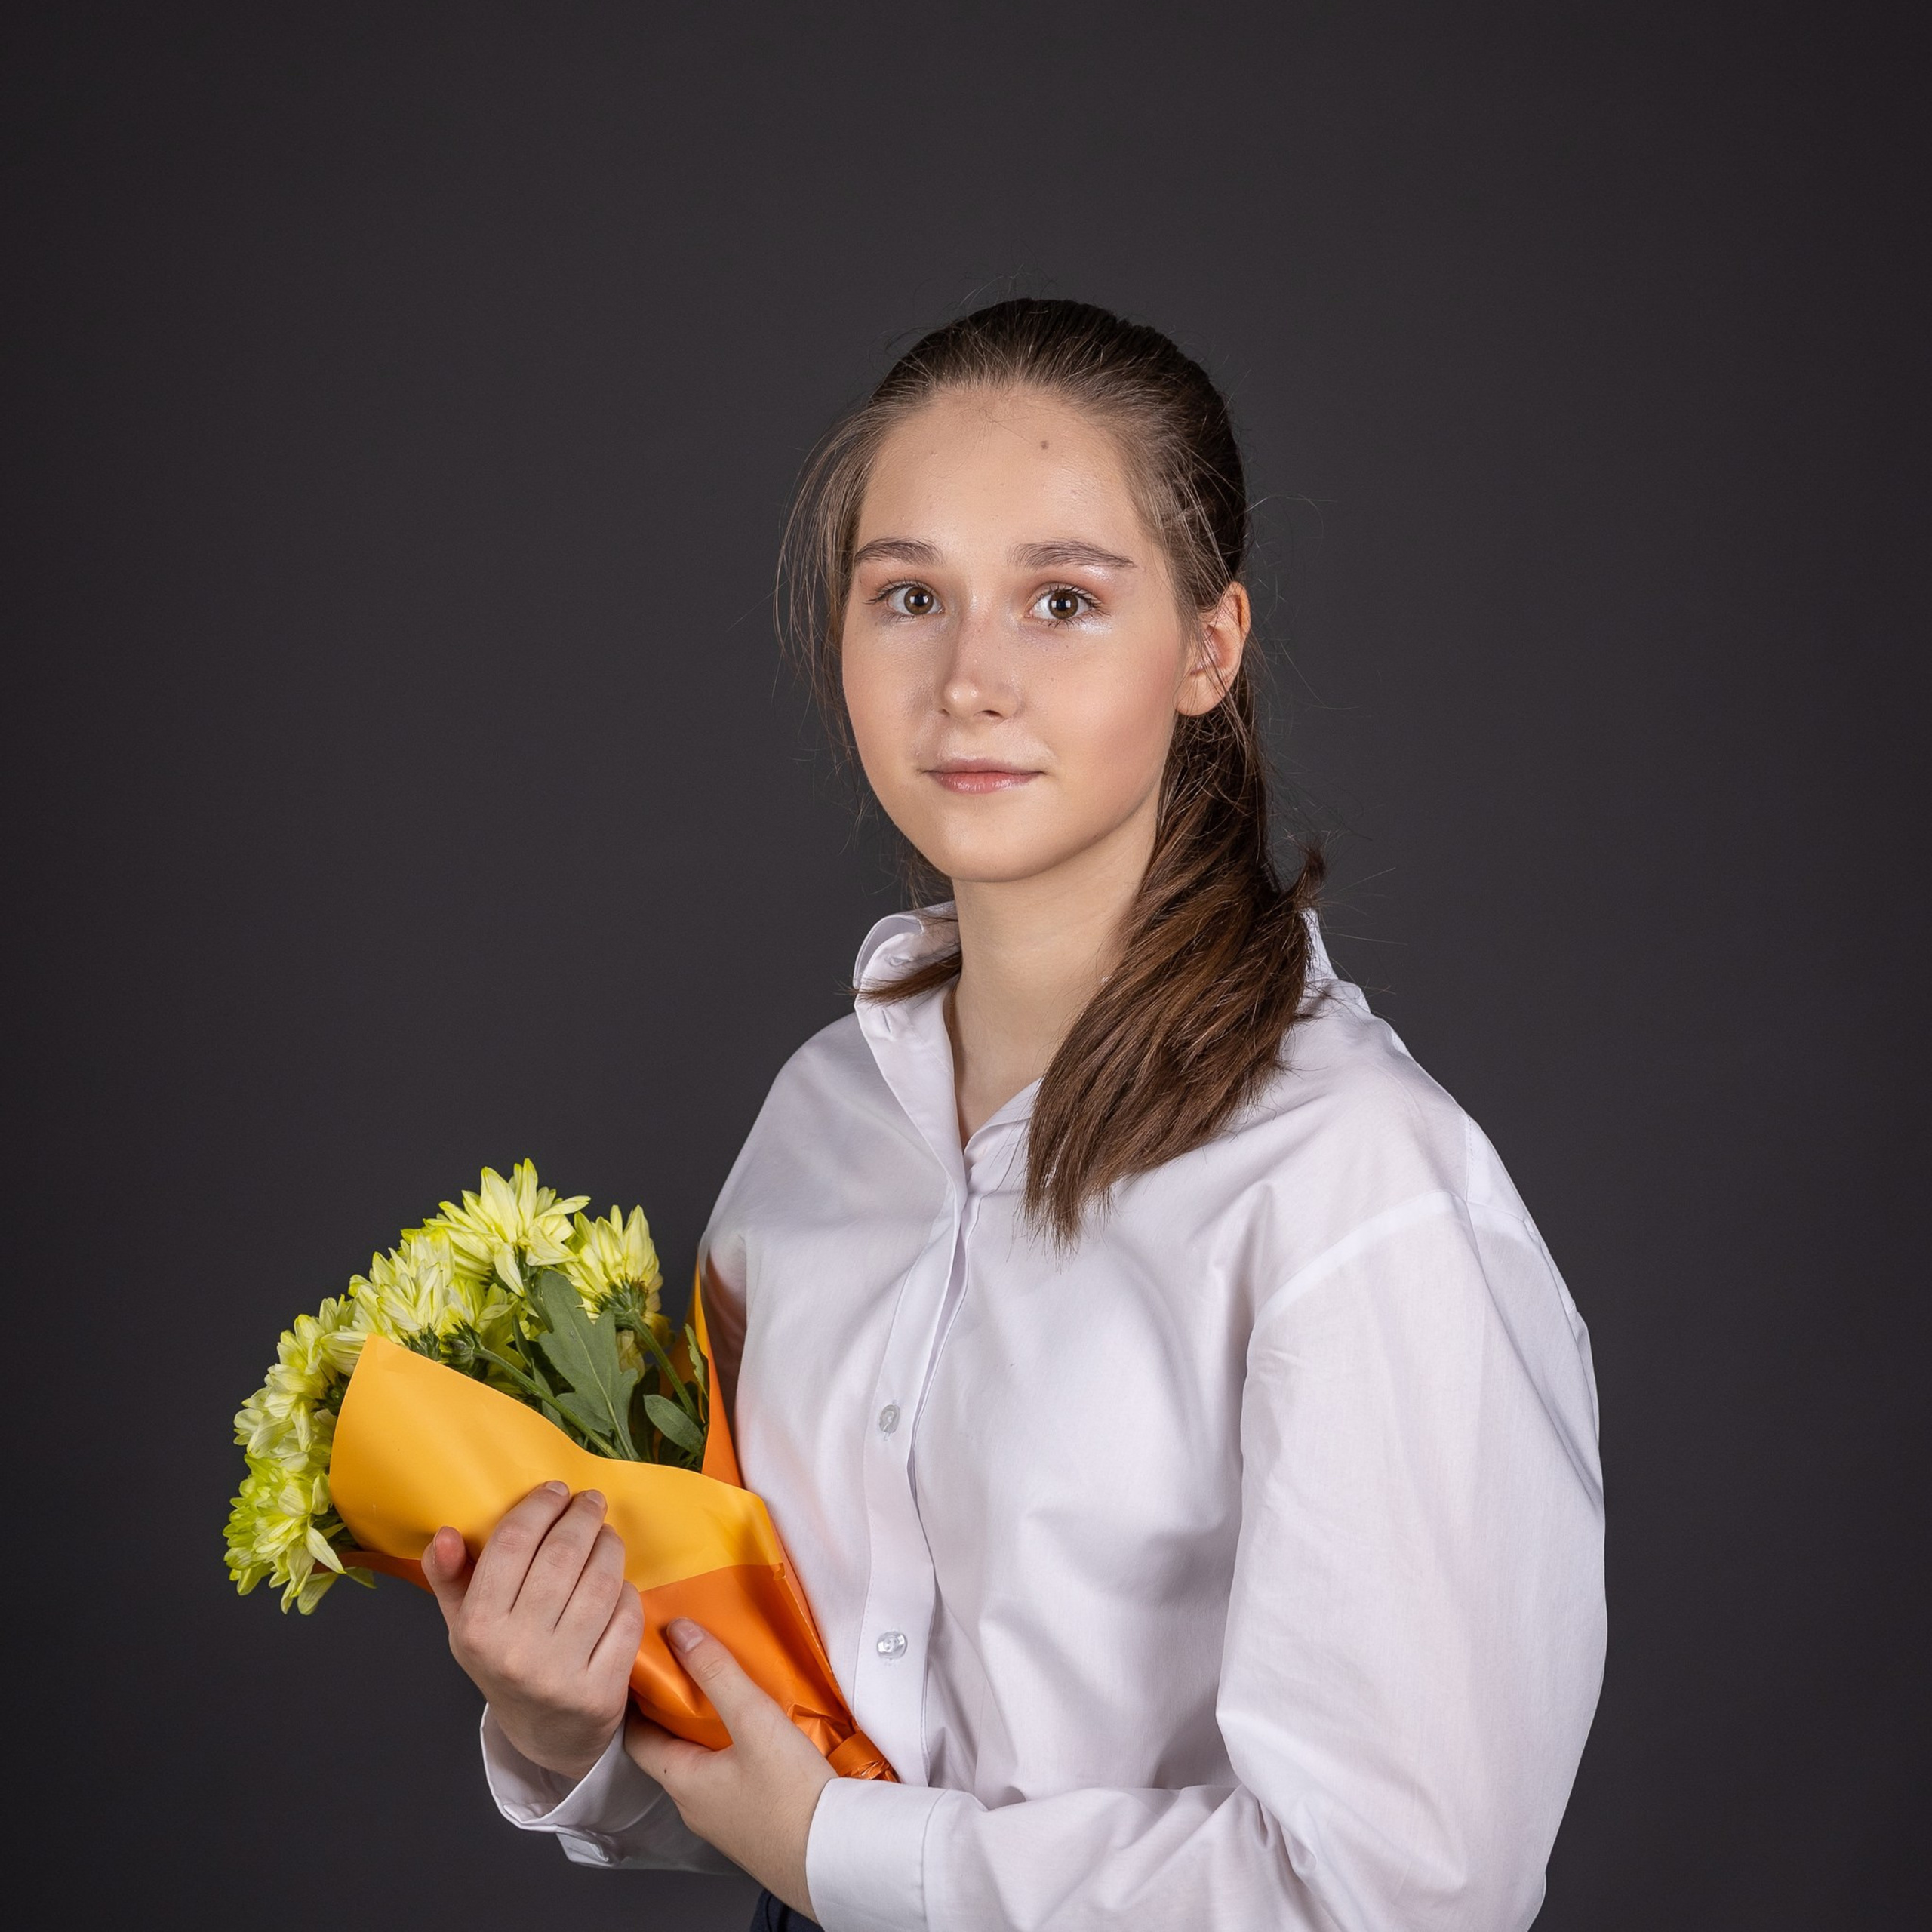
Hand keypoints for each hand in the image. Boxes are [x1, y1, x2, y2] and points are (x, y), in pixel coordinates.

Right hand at [422, 1480, 643, 1782]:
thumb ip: (450, 1577)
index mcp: (478, 1628)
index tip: (557, 1490)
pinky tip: (618, 1582)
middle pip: (560, 1557)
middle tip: (591, 1502)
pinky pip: (625, 1618)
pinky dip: (626, 1591)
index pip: (512, 1545)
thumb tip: (446, 1533)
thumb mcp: (465, 1624)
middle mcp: (517, 1651)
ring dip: (609, 1546)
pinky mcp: (602, 1690)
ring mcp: (561, 1672)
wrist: (544, 1735)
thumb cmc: (503, 1661)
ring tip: (606, 1535)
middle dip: (581, 1517)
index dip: (539, 1507)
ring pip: (599, 1583)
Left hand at [626, 1619, 836, 1917]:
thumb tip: (679, 1633)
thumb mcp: (753, 1720)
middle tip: (690, 1670)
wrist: (833, 1857)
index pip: (637, 1737)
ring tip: (727, 1696)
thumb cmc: (790, 1796)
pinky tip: (760, 1738)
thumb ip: (716, 1672)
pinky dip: (732, 1753)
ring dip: (707, 1733)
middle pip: (671, 1750)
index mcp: (681, 1781)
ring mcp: (722, 1820)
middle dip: (676, 1711)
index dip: (637, 1701)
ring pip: (702, 1766)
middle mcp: (693, 1805)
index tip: (646, 1668)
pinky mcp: (750, 1826)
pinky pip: (729, 1782)